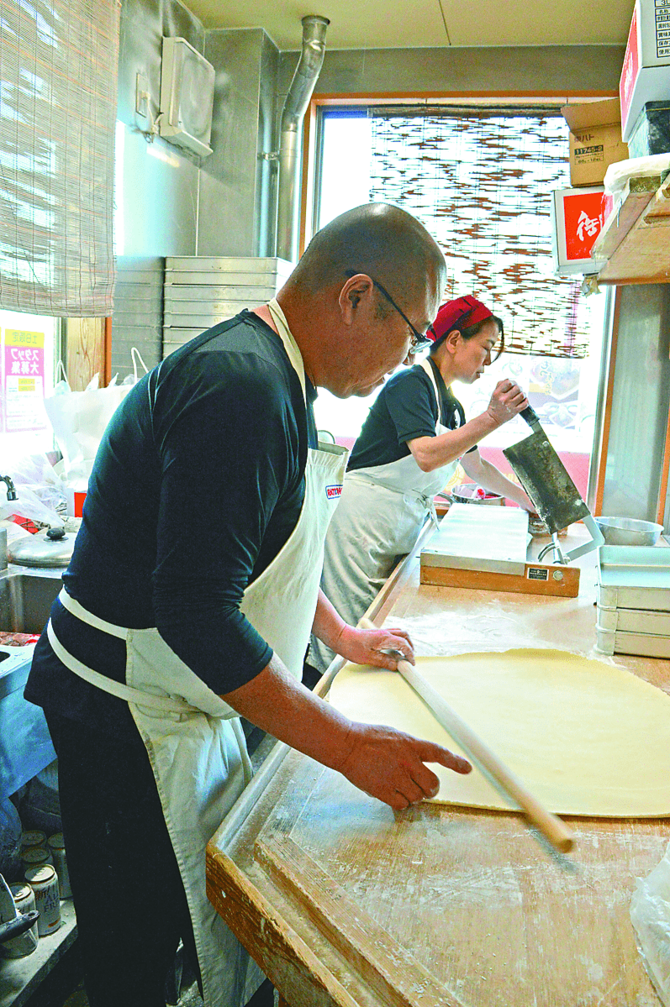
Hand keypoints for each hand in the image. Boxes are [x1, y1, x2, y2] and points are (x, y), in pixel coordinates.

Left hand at [336, 624, 414, 668]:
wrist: (340, 636)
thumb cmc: (351, 646)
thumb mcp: (368, 658)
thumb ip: (384, 662)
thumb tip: (396, 666)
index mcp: (385, 638)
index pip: (404, 644)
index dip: (410, 654)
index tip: (411, 663)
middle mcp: (385, 633)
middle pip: (405, 635)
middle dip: (411, 646)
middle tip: (410, 658)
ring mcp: (381, 631)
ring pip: (399, 633)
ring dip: (405, 642)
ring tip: (404, 654)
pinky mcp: (376, 633)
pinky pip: (392, 634)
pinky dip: (397, 640)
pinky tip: (393, 649)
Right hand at [336, 722, 470, 809]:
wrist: (346, 745)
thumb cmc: (369, 738)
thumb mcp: (395, 736)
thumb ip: (411, 749)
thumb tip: (422, 764)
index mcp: (410, 744)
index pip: (439, 753)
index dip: (455, 762)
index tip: (468, 769)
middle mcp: (407, 761)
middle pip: (432, 785)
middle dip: (430, 790)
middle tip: (424, 789)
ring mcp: (396, 776)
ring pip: (418, 798)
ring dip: (413, 796)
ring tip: (400, 786)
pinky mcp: (384, 790)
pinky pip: (402, 805)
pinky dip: (400, 803)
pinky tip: (392, 793)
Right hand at [486, 379, 527, 426]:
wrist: (493, 418)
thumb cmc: (494, 404)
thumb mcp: (494, 394)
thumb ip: (500, 385)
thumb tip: (509, 379)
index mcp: (497, 393)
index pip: (509, 383)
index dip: (513, 382)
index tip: (513, 384)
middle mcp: (504, 399)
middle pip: (517, 388)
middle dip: (519, 388)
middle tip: (518, 390)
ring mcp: (510, 405)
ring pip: (522, 395)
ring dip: (523, 393)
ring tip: (521, 394)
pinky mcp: (515, 411)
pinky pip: (525, 404)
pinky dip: (526, 401)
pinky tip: (524, 400)